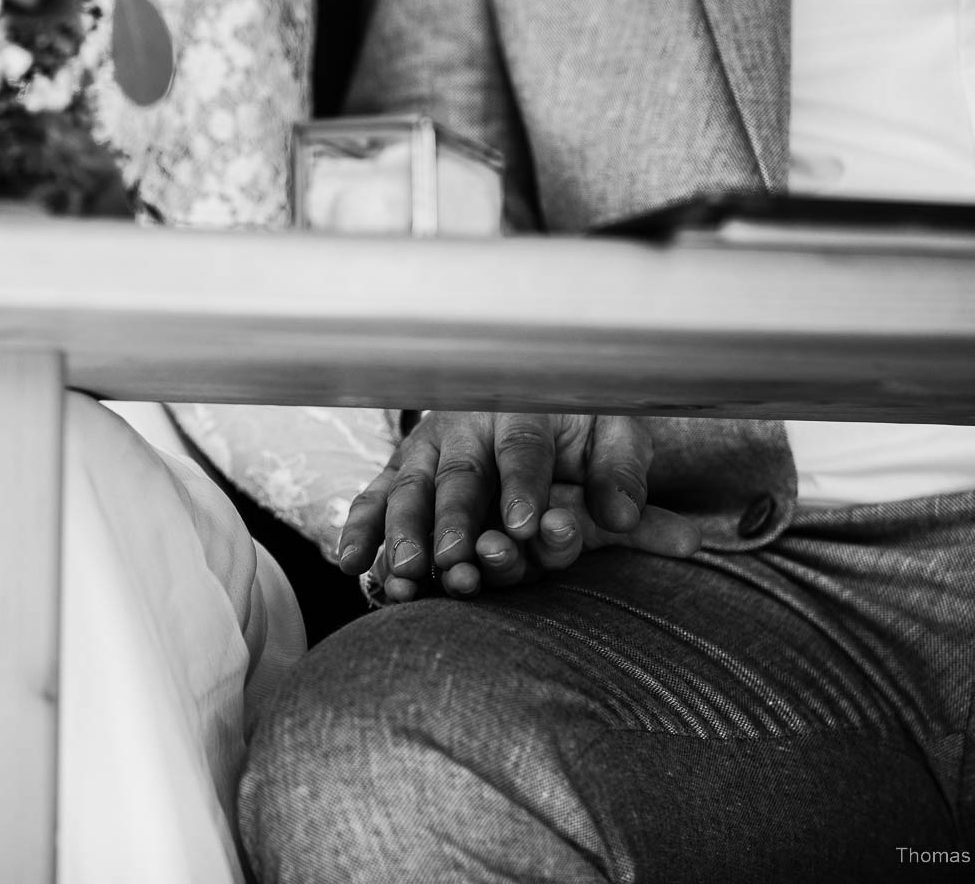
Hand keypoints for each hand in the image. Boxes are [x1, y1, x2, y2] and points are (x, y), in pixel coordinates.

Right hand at [337, 412, 700, 601]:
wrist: (539, 400)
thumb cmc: (583, 430)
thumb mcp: (616, 439)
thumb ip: (624, 476)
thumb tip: (621, 516)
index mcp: (521, 411)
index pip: (522, 449)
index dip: (524, 486)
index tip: (527, 524)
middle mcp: (465, 428)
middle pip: (458, 476)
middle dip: (454, 520)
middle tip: (456, 559)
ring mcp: (427, 451)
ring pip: (410, 492)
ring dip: (405, 535)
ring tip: (410, 574)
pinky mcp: (402, 474)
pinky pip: (375, 500)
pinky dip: (360, 531)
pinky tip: (350, 565)